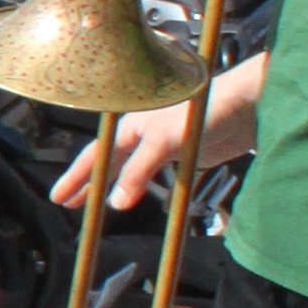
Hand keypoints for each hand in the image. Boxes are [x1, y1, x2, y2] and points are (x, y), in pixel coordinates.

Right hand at [52, 61, 257, 211]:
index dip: (77, 178)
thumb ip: (138, 172)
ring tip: (101, 204)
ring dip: (117, 187)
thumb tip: (115, 202)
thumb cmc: (201, 109)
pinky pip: (162, 175)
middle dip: (89, 183)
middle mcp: (144, 134)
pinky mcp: (188, 153)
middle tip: (69, 203)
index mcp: (131, 126)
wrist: (248, 103)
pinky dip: (151, 187)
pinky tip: (147, 197)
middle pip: (109, 163)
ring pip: (133, 170)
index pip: (96, 157)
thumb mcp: (162, 141)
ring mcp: (166, 144)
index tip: (59, 197)